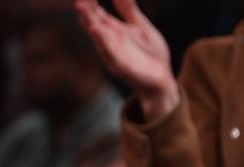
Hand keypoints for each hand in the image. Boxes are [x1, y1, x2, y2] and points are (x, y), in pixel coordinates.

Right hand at [77, 0, 180, 119]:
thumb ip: (128, 10)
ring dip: (89, 21)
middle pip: (92, 21)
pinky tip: (96, 29)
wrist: (163, 81)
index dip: (90, 0)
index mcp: (113, 29)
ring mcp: (113, 53)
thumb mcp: (141, 26)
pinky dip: (102, 41)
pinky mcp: (121, 66)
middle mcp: (109, 40)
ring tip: (81, 5)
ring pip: (97, 36)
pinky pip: (109, 53)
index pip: (97, 11)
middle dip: (85, 7)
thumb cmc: (151, 54)